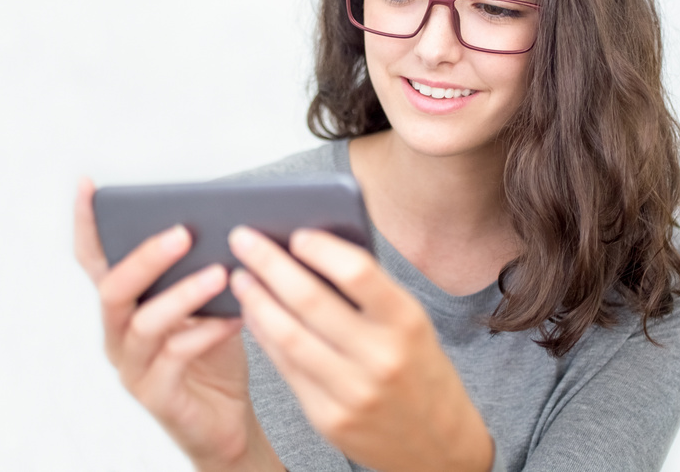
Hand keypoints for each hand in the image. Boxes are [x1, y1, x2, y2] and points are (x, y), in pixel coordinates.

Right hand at [73, 178, 283, 471]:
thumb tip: (226, 222)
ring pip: (144, 323)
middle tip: (182, 233)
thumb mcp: (206, 304)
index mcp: (125, 305)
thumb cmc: (212, 354)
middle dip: (146, 257)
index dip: (88, 224)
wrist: (226, 420)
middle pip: (114, 288)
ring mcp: (133, 367)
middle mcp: (118, 334)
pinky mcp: (157, 395)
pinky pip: (176, 358)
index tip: (89, 186)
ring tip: (219, 273)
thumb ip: (202, 269)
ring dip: (183, 294)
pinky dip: (205, 332)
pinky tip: (234, 318)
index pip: (95, 260)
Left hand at [228, 226, 493, 471]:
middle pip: (311, 301)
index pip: (358, 273)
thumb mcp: (412, 325)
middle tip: (244, 241)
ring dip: (257, 301)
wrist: (437, 445)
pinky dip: (266, 337)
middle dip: (270, 265)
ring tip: (242, 277)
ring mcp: (352, 392)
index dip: (321, 249)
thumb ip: (371, 293)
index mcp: (407, 322)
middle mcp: (381, 357)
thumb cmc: (420, 370)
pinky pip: (287, 369)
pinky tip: (254, 316)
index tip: (296, 234)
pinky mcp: (328, 418)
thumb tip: (312, 253)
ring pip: (289, 336)